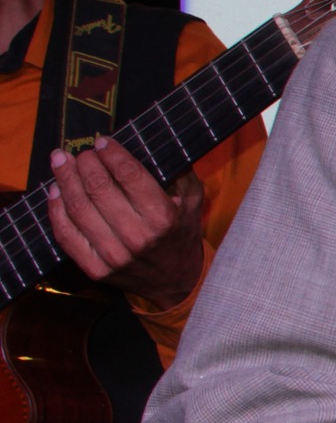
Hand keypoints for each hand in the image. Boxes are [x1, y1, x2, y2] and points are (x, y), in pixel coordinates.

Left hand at [47, 138, 205, 310]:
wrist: (176, 281)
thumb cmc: (181, 233)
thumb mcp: (193, 201)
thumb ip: (178, 172)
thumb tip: (152, 144)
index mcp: (162, 217)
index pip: (129, 175)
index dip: (111, 154)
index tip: (102, 142)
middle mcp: (137, 236)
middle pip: (98, 188)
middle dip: (85, 163)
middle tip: (81, 153)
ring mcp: (113, 254)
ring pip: (78, 208)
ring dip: (64, 179)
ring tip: (60, 162)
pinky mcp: (95, 268)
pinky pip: (66, 234)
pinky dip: (56, 209)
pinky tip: (55, 192)